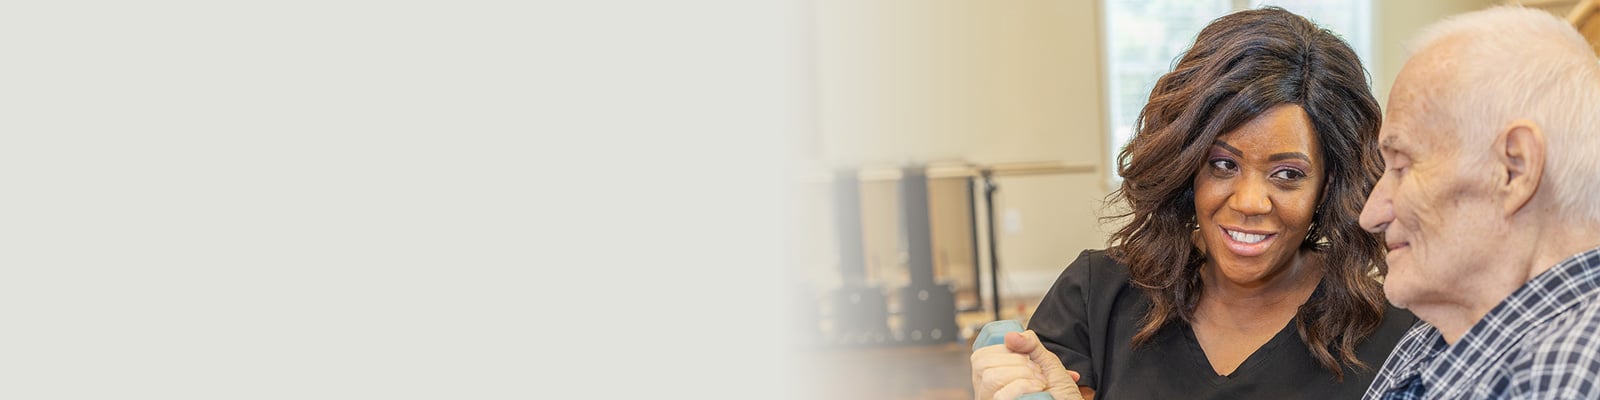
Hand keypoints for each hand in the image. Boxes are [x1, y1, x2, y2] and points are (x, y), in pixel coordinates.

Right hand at [970, 329, 1084, 399]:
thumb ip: (1029, 342)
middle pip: (982, 364)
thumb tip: (1010, 336)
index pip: (980, 356)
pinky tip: (1038, 390)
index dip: (1002, 350)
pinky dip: (1024, 386)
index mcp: (990, 376)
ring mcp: (991, 399)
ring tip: (1039, 381)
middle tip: (1036, 370)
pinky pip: (1001, 395)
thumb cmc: (1057, 390)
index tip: (1026, 356)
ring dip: (1021, 374)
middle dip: (1015, 361)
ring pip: (991, 378)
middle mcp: (985, 391)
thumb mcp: (1045, 360)